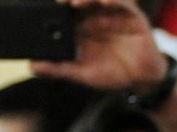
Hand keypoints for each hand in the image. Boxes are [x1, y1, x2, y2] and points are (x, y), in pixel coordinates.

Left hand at [29, 0, 166, 92]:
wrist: (142, 79)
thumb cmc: (113, 74)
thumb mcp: (83, 74)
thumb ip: (60, 70)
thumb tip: (34, 67)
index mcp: (80, 28)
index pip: (64, 12)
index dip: (55, 8)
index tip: (42, 8)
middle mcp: (94, 17)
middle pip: (79, 0)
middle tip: (59, 2)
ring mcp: (111, 14)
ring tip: (75, 2)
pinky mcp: (129, 14)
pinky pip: (121, 2)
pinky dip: (112, 0)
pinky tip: (104, 2)